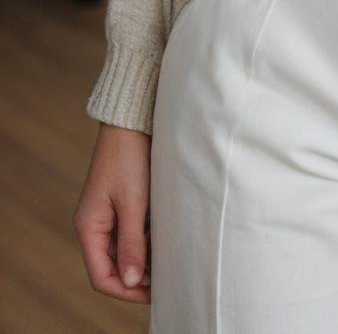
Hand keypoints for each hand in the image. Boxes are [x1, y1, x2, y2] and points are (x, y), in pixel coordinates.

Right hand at [72, 123, 152, 303]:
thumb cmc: (130, 159)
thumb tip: (133, 281)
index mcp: (89, 228)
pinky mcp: (121, 206)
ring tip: (169, 262)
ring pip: (123, 252)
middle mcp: (94, 226)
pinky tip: (165, 241)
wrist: (132, 122)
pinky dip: (146, 242)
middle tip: (167, 280)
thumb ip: (132, 243)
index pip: (102, 277)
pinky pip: (130, 235)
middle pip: (112, 268)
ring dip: (143, 260)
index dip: (127, 291)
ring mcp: (107, 216)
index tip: (155, 294)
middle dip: (137, 278)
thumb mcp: (133, 203)